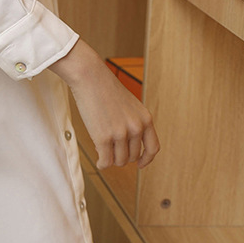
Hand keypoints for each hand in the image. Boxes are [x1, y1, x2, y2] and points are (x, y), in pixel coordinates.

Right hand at [49, 40, 159, 169]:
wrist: (90, 77)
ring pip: (120, 161)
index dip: (147, 159)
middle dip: (122, 156)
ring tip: (103, 152)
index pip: (153, 148)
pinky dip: (103, 164)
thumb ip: (133, 123)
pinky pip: (106, 161)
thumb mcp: (129, 105)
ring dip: (111, 160)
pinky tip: (99, 162)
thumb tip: (127, 146)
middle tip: (111, 150)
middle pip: (133, 156)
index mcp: (145, 119)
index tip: (140, 164)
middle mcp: (136, 128)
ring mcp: (120, 133)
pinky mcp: (103, 138)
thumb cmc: (105, 88)